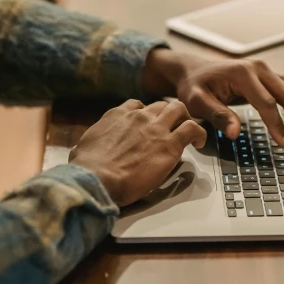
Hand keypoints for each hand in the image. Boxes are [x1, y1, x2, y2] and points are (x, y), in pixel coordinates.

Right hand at [69, 99, 206, 206]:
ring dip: (186, 118)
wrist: (96, 178)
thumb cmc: (87, 168)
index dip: (145, 113)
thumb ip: (92, 142)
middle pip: (161, 105)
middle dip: (169, 114)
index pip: (137, 105)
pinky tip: (199, 142)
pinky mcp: (170, 145)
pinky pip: (192, 129)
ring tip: (189, 132)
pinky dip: (199, 133)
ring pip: (179, 109)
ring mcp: (156, 128)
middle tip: (173, 127)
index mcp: (117, 115)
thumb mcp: (83, 146)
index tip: (148, 123)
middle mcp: (138, 116)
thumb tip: (86, 149)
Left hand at [142, 50, 283, 147]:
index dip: (278, 125)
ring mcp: (266, 70)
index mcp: (242, 74)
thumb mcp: (197, 102)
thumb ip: (217, 116)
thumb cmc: (194, 86)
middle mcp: (258, 68)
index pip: (267, 103)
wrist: (193, 70)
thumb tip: (235, 133)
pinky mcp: (269, 75)